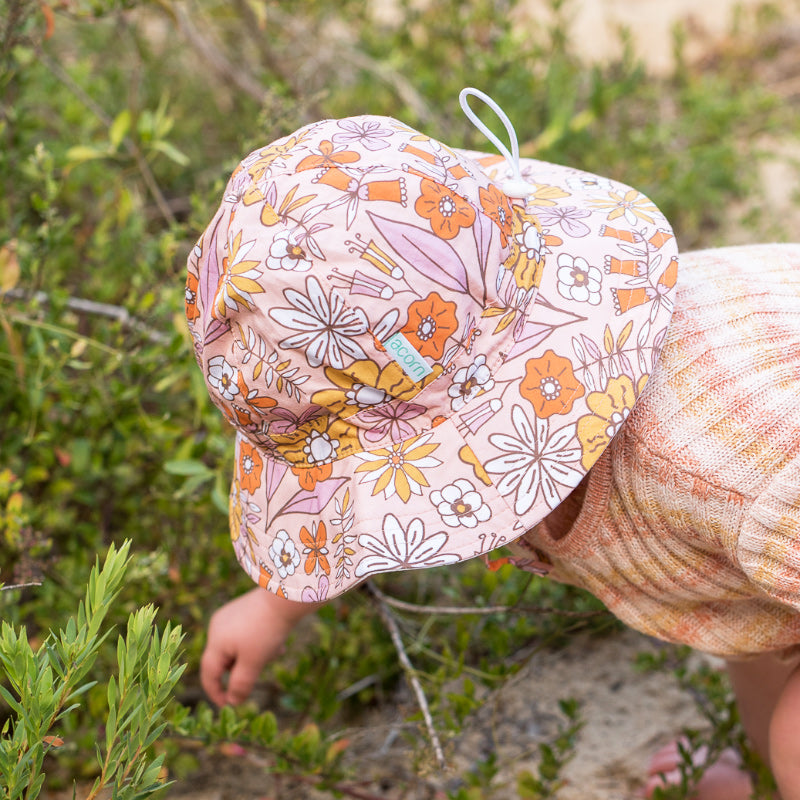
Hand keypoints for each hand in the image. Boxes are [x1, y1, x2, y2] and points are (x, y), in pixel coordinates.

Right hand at [200, 587, 322, 706]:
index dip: (216, 693)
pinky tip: (277, 644)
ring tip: (275, 652)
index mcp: (215, 640)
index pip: (209, 674)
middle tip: (262, 669)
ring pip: (238, 648)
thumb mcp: (254, 662)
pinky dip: (258, 644)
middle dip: (244, 669)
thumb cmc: (267, 630)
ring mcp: (230, 616)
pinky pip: (246, 634)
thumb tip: (232, 701)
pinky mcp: (244, 609)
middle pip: (225, 660)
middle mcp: (218, 626)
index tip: (229, 705)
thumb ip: (241, 684)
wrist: (285, 595)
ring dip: (255, 656)